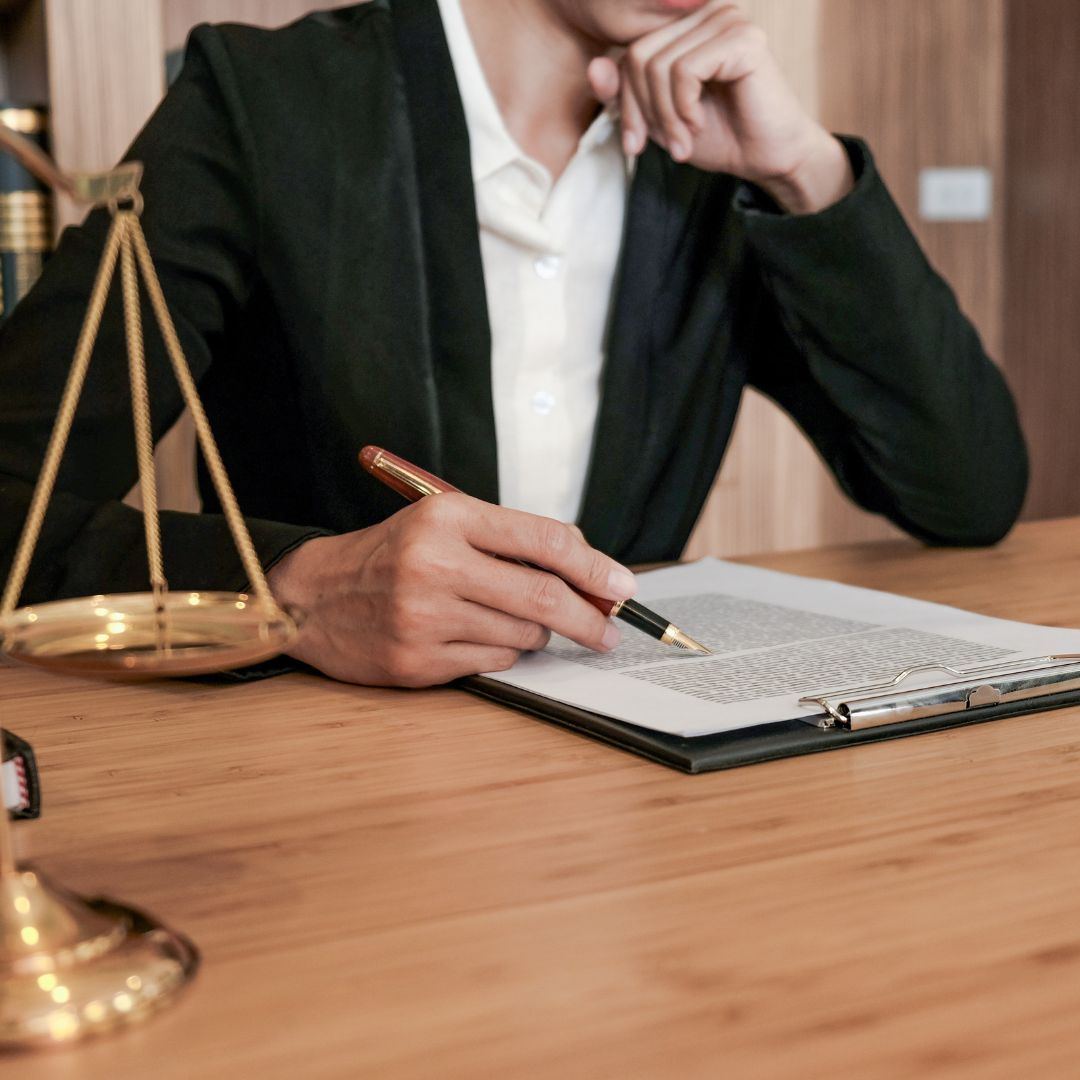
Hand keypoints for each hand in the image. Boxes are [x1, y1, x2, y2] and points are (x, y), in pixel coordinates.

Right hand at [266, 494, 636, 686]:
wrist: (312, 596)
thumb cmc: (391, 556)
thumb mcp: (444, 525)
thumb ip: (511, 540)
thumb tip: (589, 571)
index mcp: (448, 518)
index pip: (544, 540)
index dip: (595, 567)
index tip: (622, 588)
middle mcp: (436, 564)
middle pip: (544, 597)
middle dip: (589, 618)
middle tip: (608, 631)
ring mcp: (425, 617)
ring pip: (523, 636)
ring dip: (534, 634)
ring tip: (503, 618)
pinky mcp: (416, 661)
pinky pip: (494, 663)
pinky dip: (501, 653)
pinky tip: (472, 636)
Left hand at [587, 1, 852, 213]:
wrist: (768, 158)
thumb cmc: (720, 135)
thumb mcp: (658, 119)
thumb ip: (625, 94)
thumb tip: (593, 66)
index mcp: (685, 25)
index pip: (629, 53)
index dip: (624, 103)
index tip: (635, 144)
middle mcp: (706, 12)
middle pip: (638, 56)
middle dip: (644, 112)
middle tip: (667, 146)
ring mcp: (726, 19)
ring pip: (658, 65)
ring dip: (665, 116)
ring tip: (684, 142)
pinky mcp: (742, 38)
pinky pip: (684, 70)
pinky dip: (683, 108)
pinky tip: (699, 124)